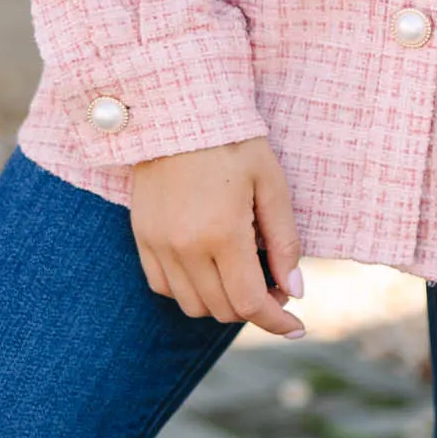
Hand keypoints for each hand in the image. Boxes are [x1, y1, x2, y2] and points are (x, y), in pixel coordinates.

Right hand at [128, 136, 304, 336]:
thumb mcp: (271, 185)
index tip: (296, 327)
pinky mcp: (141, 237)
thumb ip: (284, 241)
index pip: (250, 303)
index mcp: (223, 234)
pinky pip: (163, 287)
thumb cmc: (232, 141)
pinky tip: (207, 266)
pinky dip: (189, 289)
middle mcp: (185, 248)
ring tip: (241, 273)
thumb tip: (293, 291)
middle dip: (255, 307)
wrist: (174, 110)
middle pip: (223, 310)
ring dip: (222, 301)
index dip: (277, 322)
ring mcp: (158, 244)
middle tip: (275, 283)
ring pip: (192, 305)